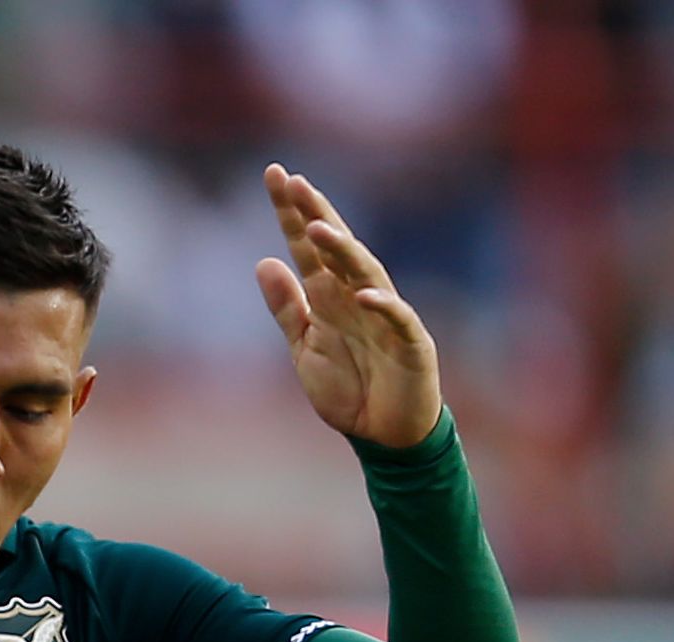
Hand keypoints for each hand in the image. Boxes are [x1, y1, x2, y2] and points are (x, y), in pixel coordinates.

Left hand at [255, 164, 443, 449]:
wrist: (383, 433)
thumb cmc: (348, 387)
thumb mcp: (304, 347)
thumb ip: (286, 307)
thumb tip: (264, 262)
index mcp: (329, 296)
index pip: (307, 246)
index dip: (292, 213)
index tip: (275, 176)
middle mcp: (357, 296)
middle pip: (336, 248)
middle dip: (316, 214)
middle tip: (293, 182)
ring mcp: (385, 316)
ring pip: (366, 274)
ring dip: (345, 252)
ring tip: (320, 229)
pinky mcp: (409, 343)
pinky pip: (397, 320)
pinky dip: (383, 306)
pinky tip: (365, 293)